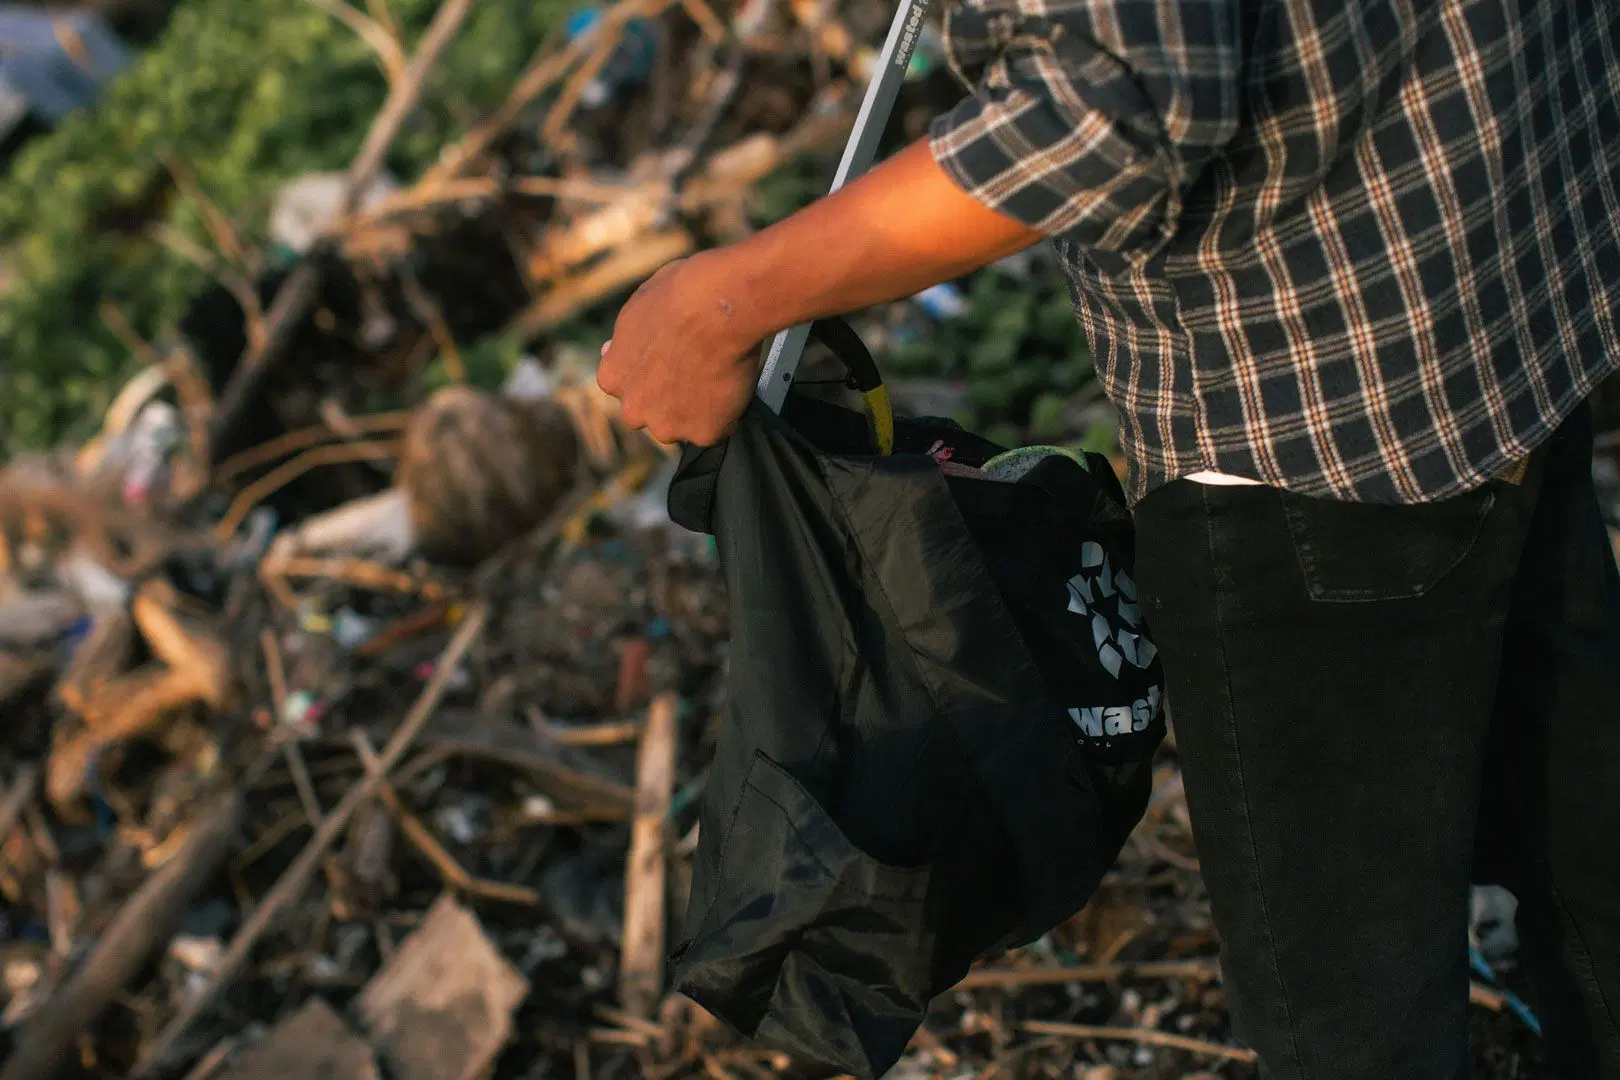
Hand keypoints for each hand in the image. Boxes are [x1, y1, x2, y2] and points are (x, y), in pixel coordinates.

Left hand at [596, 251, 766, 445]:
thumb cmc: (680, 294)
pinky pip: (718, 428)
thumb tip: (608, 350)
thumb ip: (624, 339)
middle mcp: (633, 410)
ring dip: (699, 409)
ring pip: (685, 425)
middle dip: (670, 399)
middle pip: (652, 413)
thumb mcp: (637, 307)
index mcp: (613, 378)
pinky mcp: (703, 433)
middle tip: (697, 372)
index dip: (651, 376)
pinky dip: (728, 414)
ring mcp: (668, 426)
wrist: (717, 306)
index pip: (628, 388)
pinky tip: (734, 385)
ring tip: (719, 377)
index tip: (670, 363)